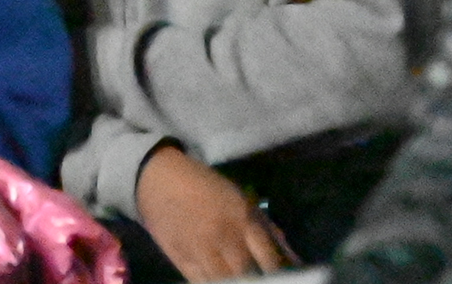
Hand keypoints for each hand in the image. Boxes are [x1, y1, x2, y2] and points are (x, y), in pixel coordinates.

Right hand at [134, 143, 293, 280]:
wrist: (157, 177)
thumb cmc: (205, 186)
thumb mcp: (241, 199)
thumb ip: (267, 229)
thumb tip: (293, 261)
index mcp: (243, 218)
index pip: (270, 259)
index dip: (282, 277)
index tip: (289, 282)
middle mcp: (224, 237)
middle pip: (248, 276)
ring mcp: (200, 250)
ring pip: (225, 283)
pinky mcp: (180, 259)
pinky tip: (224, 283)